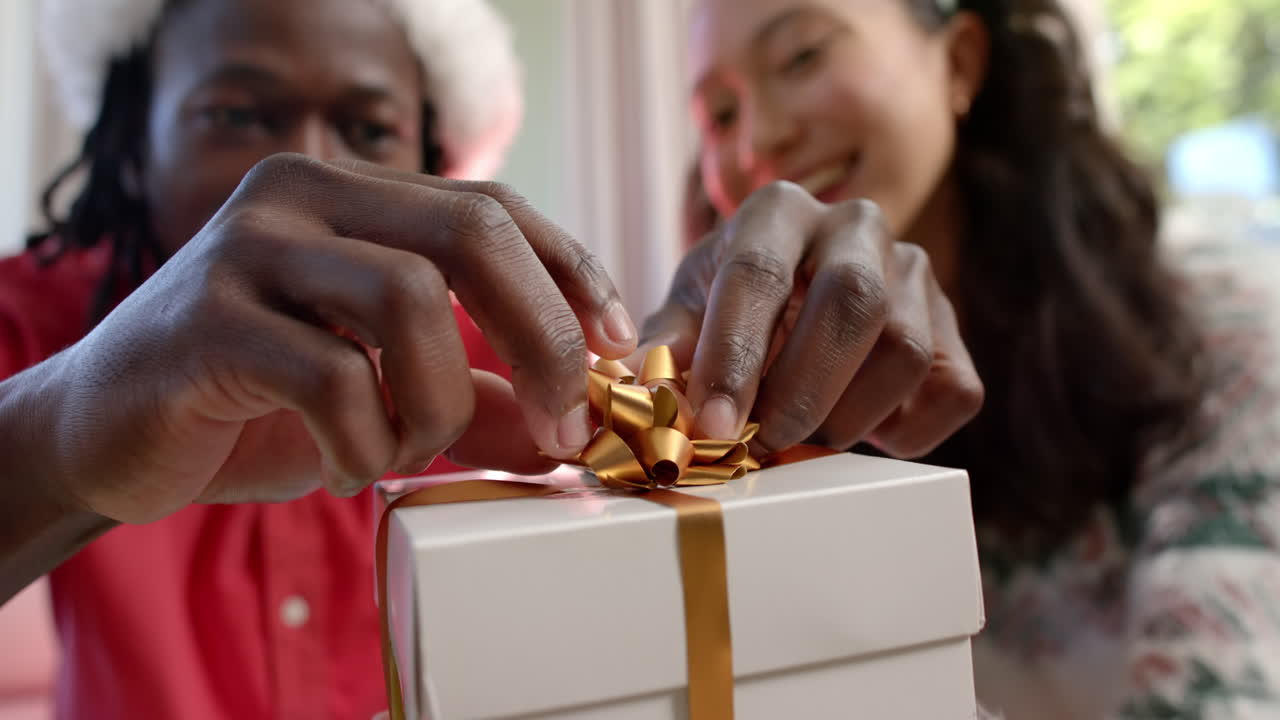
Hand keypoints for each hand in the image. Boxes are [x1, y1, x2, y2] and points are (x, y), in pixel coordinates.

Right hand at [34, 153, 635, 523]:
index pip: (492, 207)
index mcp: (350, 195)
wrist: (107, 436)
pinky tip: (348, 468)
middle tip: (564, 419)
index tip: (616, 346)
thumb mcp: (389, 399)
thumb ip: (478, 403)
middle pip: (467, 231)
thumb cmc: (259, 407)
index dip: (569, 273)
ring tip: (406, 452)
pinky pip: (334, 377)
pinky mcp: (206, 321)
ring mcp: (248, 249)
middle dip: (538, 334)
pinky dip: (367, 442)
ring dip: (438, 403)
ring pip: (408, 301)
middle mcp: (299, 196)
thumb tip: (571, 426)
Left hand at [641, 181, 981, 456]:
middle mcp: (856, 226)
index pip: (759, 274)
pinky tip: (859, 428)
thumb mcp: (688, 312)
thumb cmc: (731, 309)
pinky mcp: (956, 327)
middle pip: (854, 302)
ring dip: (849, 415)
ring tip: (803, 437)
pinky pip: (952, 390)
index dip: (734, 356)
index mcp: (778, 211)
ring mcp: (917, 272)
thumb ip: (667, 346)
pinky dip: (903, 430)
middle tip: (766, 442)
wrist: (799, 304)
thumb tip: (641, 389)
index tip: (713, 425)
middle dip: (805, 388)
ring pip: (905, 351)